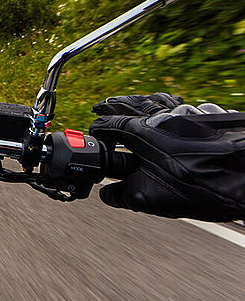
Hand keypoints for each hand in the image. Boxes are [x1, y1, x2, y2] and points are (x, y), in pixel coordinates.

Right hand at [89, 94, 244, 221]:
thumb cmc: (206, 188)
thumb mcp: (155, 199)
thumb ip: (125, 195)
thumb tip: (108, 195)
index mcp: (144, 133)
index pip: (110, 124)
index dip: (97, 129)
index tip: (93, 134)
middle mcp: (163, 117)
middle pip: (131, 105)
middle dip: (113, 106)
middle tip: (101, 106)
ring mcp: (187, 114)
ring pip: (156, 101)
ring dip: (139, 103)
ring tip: (129, 104)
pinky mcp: (207, 116)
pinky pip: (181, 106)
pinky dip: (169, 107)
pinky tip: (169, 112)